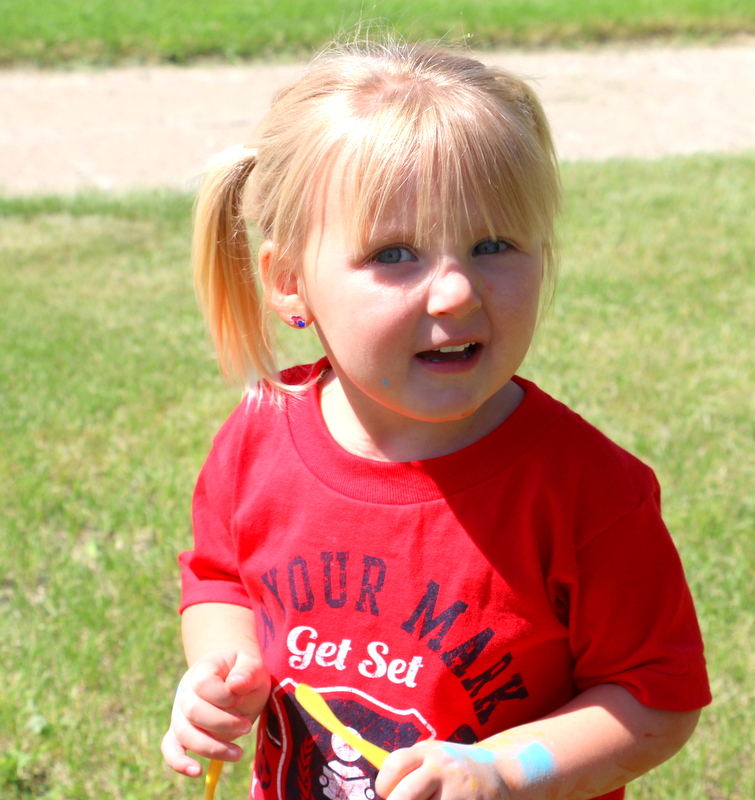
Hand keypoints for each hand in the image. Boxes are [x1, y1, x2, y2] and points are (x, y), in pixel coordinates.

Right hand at [161, 649, 270, 776]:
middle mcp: (185, 690)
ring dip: (212, 747)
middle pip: (193, 711)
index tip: (242, 697)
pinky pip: (171, 747)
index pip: (203, 684)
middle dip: (224, 724)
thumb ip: (247, 672)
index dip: (225, 696)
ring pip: (184, 733)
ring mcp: (180, 711)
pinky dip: (179, 761)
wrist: (235, 678)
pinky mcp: (181, 731)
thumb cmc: (244, 673)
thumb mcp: (253, 666)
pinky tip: (197, 771)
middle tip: (247, 727)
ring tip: (238, 753)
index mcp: (202, 669)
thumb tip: (236, 684)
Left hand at [375, 740, 510, 799]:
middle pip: (405, 795)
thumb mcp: (433, 755)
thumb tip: (379, 790)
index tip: (385, 794)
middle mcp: (442, 770)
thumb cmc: (455, 767)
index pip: (396, 764)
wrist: (501, 773)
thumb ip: (410, 766)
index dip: (383, 783)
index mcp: (429, 753)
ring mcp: (458, 794)